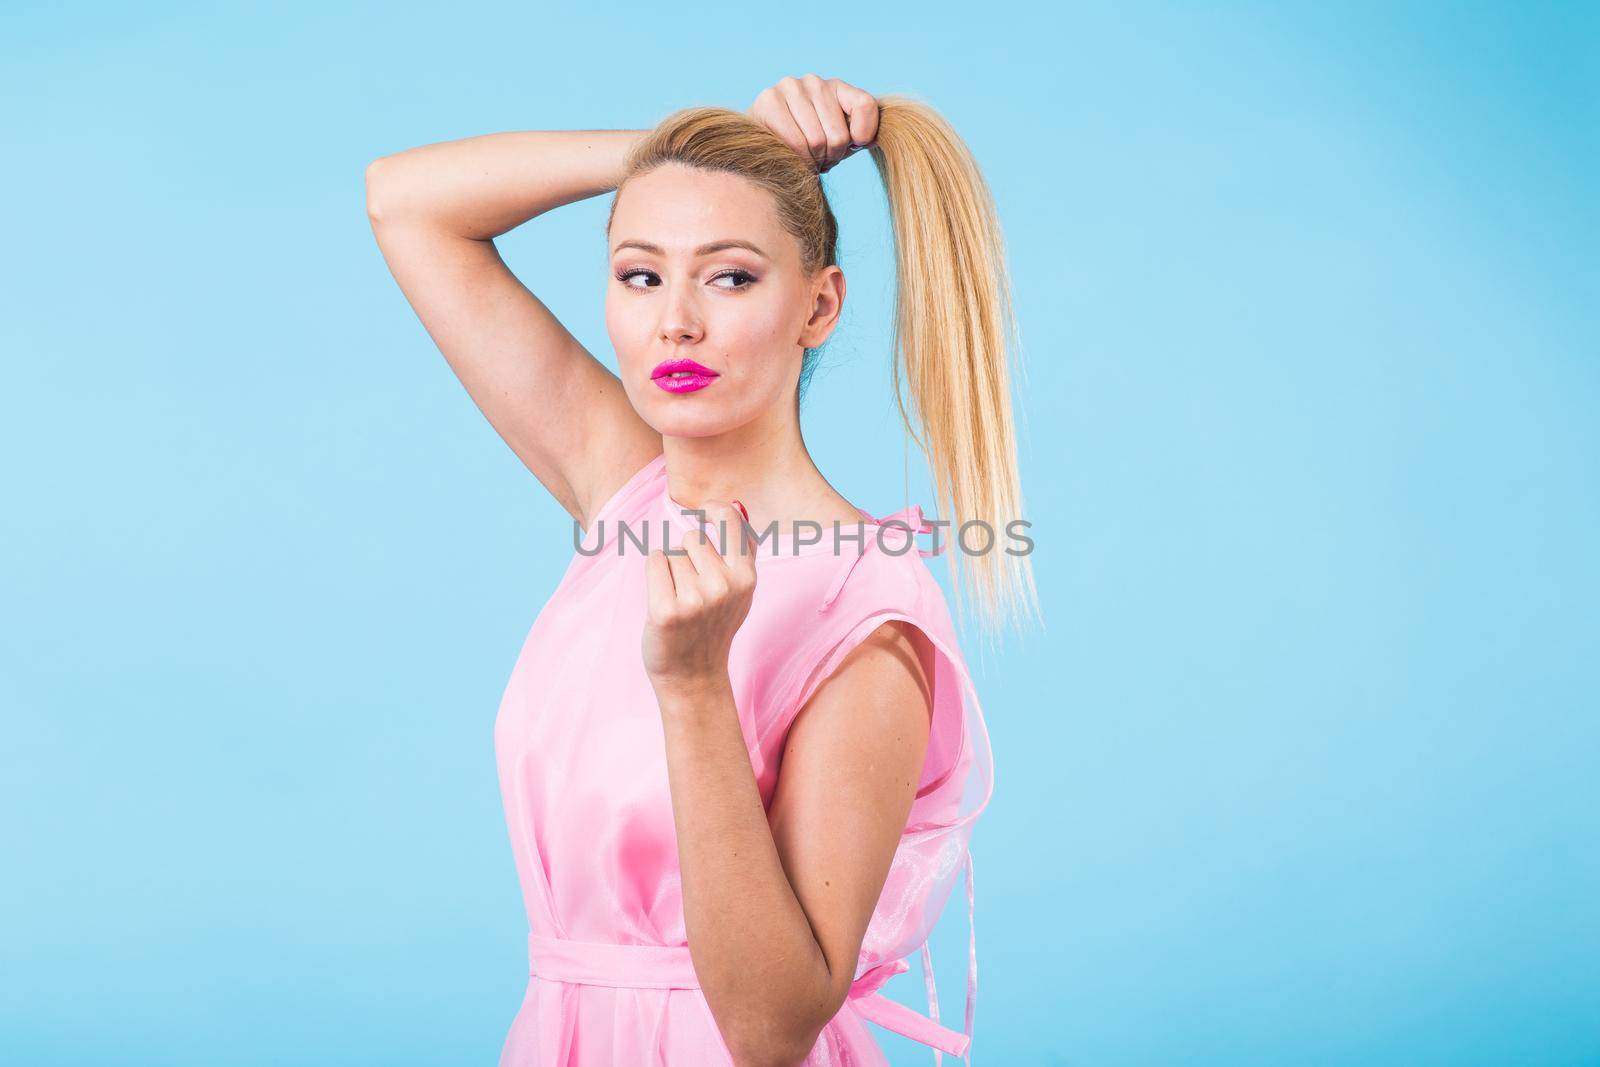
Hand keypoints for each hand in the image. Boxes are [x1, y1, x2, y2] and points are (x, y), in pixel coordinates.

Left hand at [644, 500, 756, 696]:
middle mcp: (723, 586)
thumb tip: (734, 505)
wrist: (694, 675)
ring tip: (681, 600)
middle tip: (694, 589)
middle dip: (688, 554)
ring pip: (672, 551)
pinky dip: (654, 576)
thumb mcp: (741, 592)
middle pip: (693, 536)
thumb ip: (743, 551)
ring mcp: (694, 599)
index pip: (730, 521)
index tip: (705, 511)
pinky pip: (654, 563)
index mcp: (746, 578)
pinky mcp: (665, 610)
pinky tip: (664, 600)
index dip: (715, 510)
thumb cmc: (714, 626)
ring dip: (671, 570)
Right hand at [746, 74, 879, 173]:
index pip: (866, 106)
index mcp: (836, 87)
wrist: (763, 147)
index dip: (863, 135)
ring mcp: (791, 87)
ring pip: (817, 141)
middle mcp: (814, 81)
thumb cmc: (807, 146)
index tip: (853, 146)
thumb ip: (858, 136)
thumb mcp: (837, 140)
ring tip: (804, 159)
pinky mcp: (769, 100)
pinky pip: (795, 142)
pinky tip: (790, 158)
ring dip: (812, 161)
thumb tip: (873, 139)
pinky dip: (796, 159)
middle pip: (839, 135)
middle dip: (830, 157)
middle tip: (818, 160)